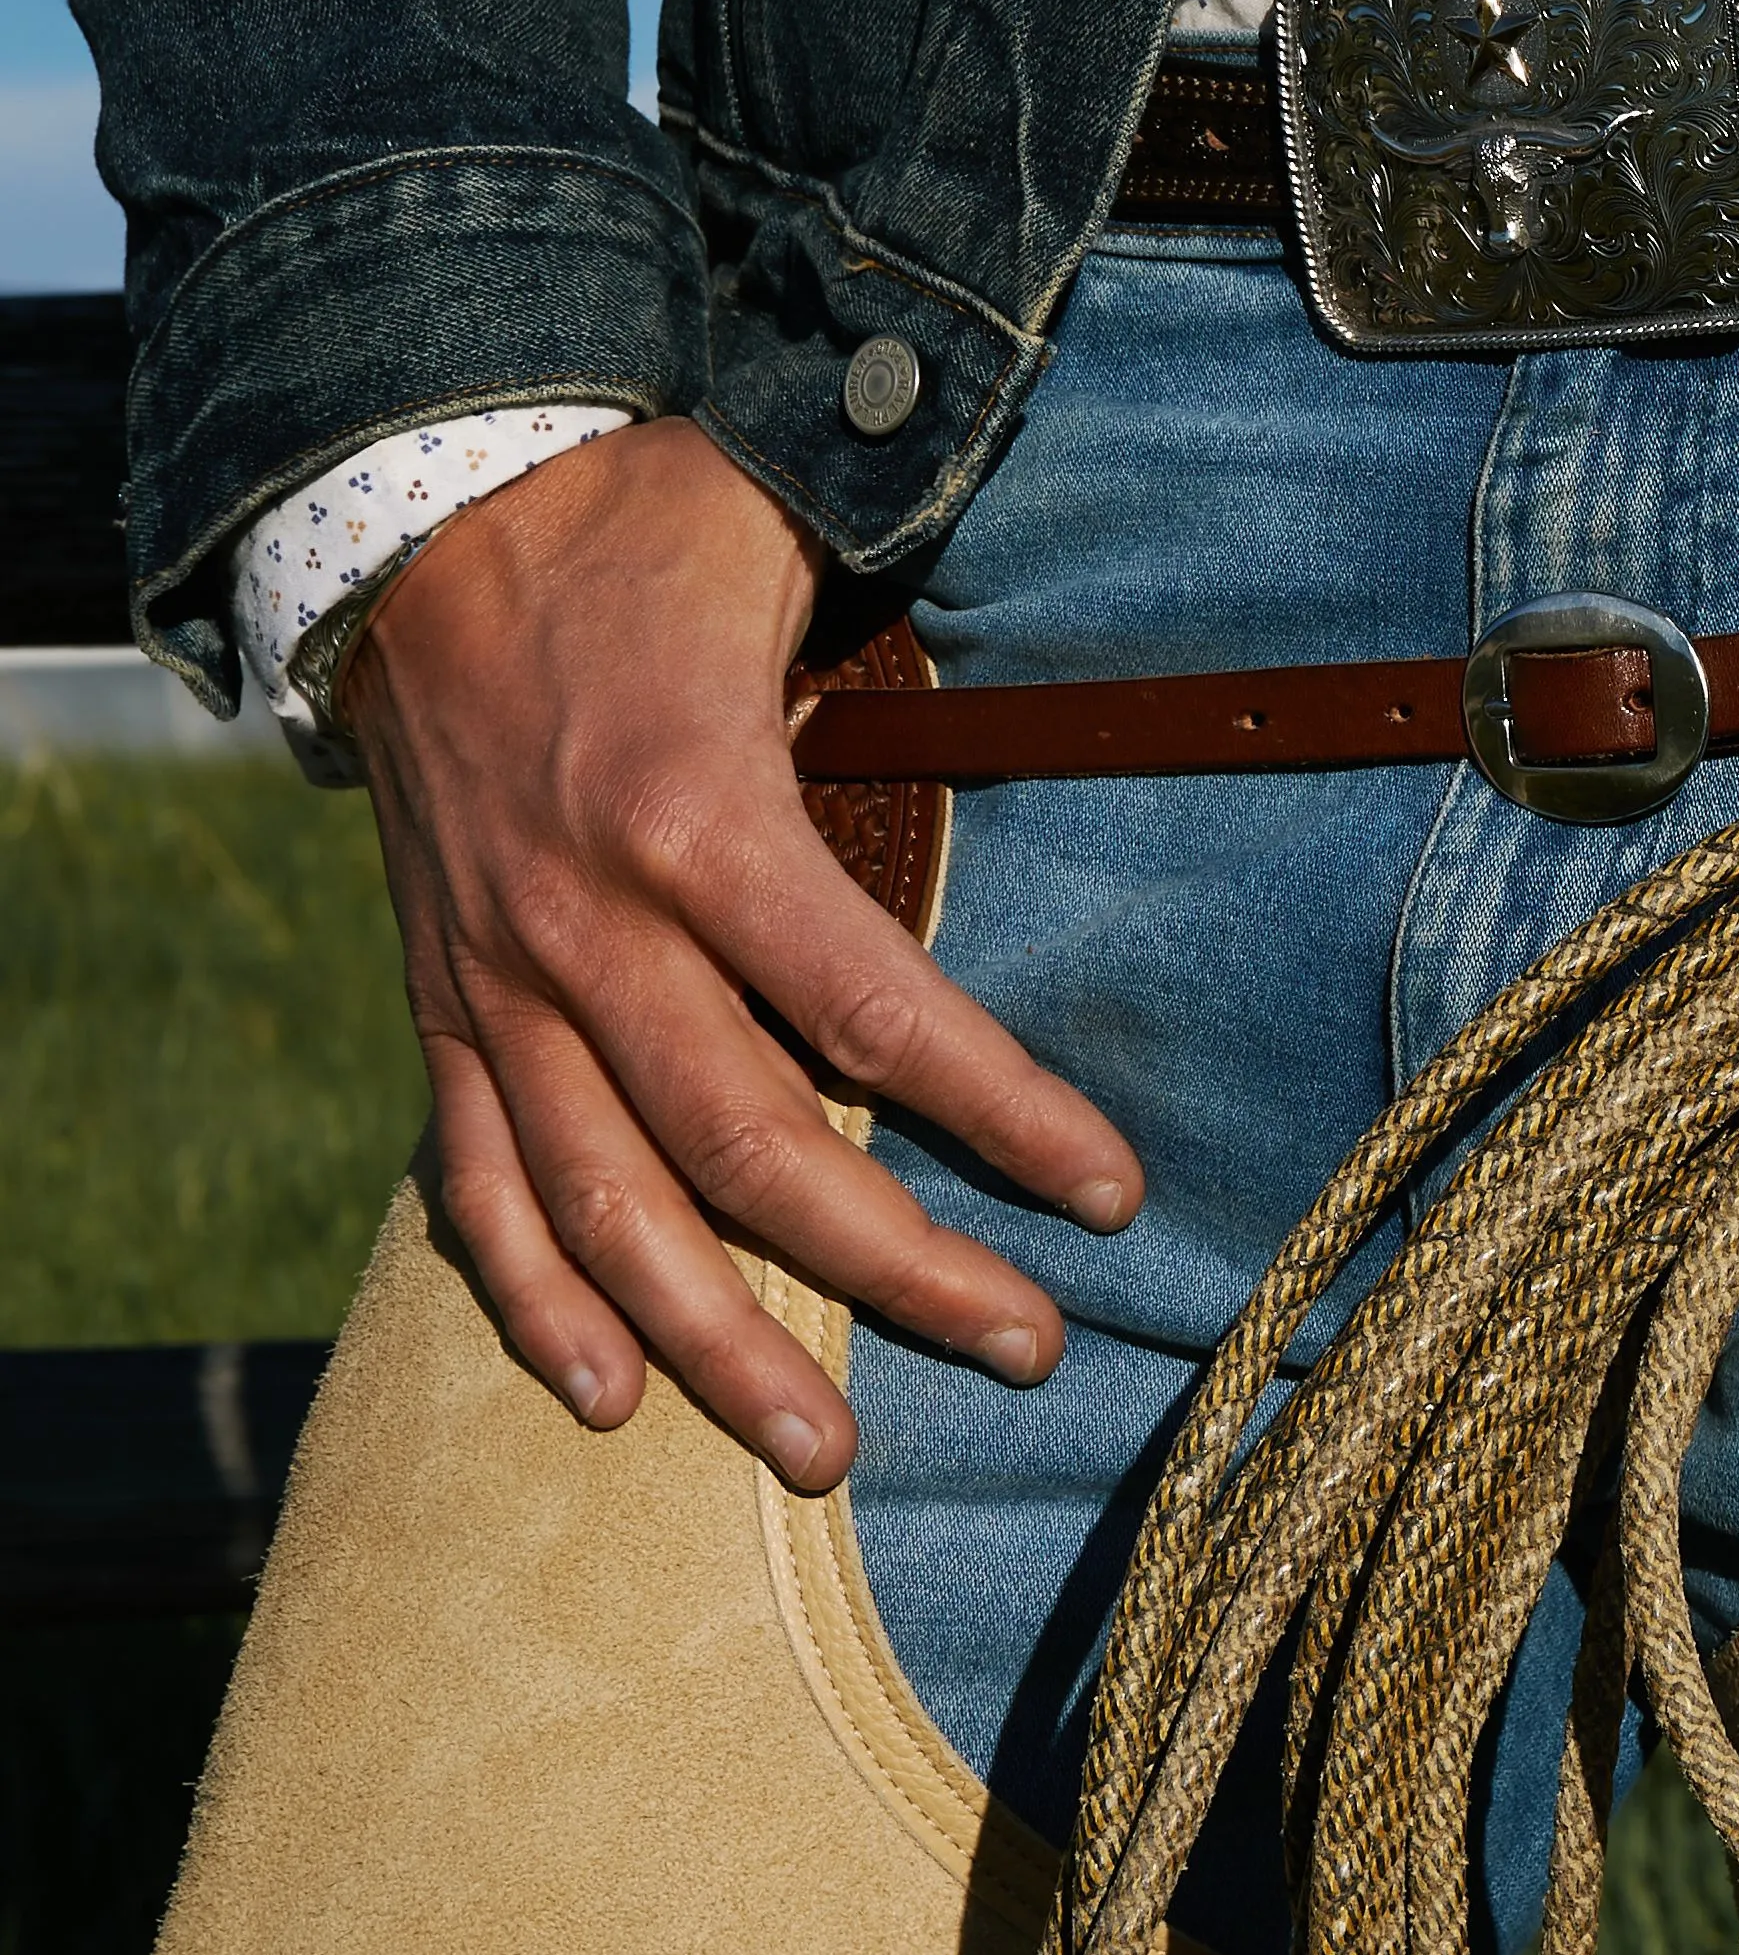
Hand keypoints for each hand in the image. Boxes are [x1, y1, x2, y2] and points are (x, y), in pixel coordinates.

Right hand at [335, 416, 1142, 1489]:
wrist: (412, 502)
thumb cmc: (640, 521)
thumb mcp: (788, 546)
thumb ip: (908, 646)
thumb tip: (1065, 673)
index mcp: (698, 818)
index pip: (880, 1011)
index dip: (1006, 1114)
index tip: (1110, 1194)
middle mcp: (589, 929)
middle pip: (755, 1148)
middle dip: (897, 1266)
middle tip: (1023, 1347)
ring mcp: (499, 982)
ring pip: (611, 1207)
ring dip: (720, 1343)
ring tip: (826, 1452)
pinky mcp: (440, 1003)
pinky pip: (474, 1184)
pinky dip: (534, 1299)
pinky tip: (609, 1396)